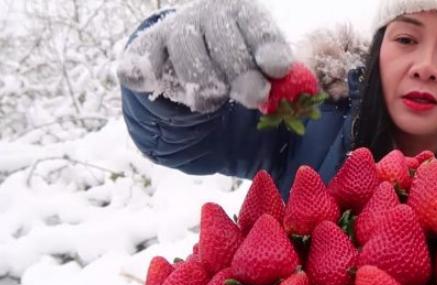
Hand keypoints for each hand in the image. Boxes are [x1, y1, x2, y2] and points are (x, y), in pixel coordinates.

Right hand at [117, 0, 293, 112]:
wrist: (196, 61)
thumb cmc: (240, 65)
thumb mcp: (262, 69)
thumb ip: (273, 80)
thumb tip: (276, 96)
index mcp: (244, 13)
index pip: (257, 25)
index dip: (268, 46)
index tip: (277, 67)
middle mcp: (209, 14)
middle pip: (223, 39)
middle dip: (240, 72)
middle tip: (254, 97)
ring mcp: (175, 28)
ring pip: (186, 50)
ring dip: (202, 82)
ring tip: (213, 101)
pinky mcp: (146, 48)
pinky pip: (141, 60)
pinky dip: (145, 72)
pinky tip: (153, 80)